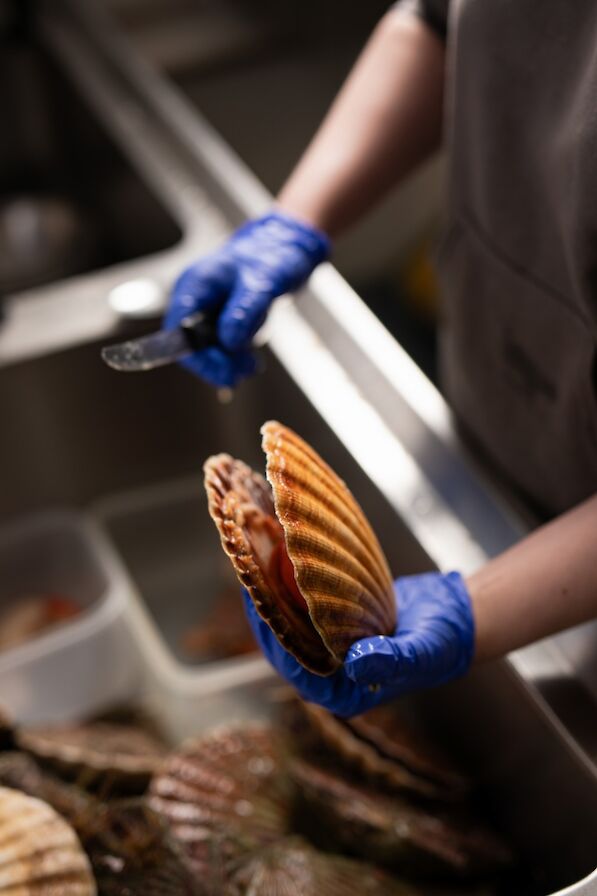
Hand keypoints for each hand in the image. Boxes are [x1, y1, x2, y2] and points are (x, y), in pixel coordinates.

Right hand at [164, 211, 329, 386]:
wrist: (285, 247)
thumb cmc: (272, 258)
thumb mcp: (263, 283)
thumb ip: (244, 311)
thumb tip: (229, 341)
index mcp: (197, 284)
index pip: (180, 330)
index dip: (198, 357)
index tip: (226, 373)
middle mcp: (195, 297)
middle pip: (190, 344)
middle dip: (216, 363)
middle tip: (244, 371)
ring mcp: (206, 308)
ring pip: (206, 347)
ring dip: (227, 362)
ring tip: (252, 365)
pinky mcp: (219, 317)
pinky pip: (219, 344)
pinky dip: (234, 356)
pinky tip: (250, 360)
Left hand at [243, 572, 473, 716]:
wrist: (457, 619)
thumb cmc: (442, 643)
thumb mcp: (420, 651)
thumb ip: (392, 658)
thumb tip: (355, 660)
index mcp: (347, 693)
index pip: (298, 670)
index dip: (275, 640)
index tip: (261, 608)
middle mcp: (335, 676)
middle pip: (287, 647)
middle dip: (268, 616)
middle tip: (251, 579)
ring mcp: (334, 651)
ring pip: (293, 627)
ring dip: (276, 600)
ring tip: (258, 567)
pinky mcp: (336, 627)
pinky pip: (307, 611)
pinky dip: (293, 590)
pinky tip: (280, 563)